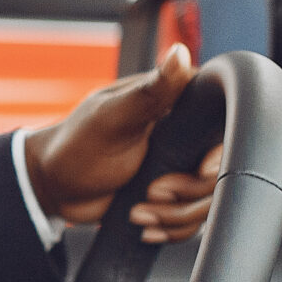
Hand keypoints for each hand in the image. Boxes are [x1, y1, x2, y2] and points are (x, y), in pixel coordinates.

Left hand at [23, 43, 227, 242]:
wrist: (54, 186)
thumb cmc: (75, 144)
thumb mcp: (112, 116)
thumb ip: (150, 91)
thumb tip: (179, 53)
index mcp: (178, 105)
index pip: (227, 126)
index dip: (220, 154)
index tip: (199, 170)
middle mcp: (186, 135)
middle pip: (221, 173)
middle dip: (187, 193)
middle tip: (152, 191)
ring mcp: (179, 168)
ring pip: (207, 202)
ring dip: (173, 215)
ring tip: (138, 211)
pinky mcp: (171, 196)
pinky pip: (191, 221)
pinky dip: (169, 228)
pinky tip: (143, 223)